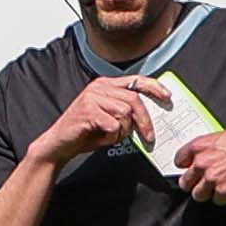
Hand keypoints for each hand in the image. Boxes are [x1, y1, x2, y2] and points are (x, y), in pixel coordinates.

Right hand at [29, 74, 169, 164]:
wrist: (58, 145)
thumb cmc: (85, 132)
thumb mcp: (110, 118)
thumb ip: (126, 112)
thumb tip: (150, 116)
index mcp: (106, 85)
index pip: (136, 80)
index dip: (154, 87)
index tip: (167, 96)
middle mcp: (99, 87)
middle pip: (134, 99)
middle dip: (144, 120)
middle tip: (149, 137)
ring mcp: (91, 98)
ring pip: (125, 112)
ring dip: (123, 130)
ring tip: (112, 137)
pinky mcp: (86, 111)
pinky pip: (113, 124)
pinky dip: (111, 136)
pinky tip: (102, 138)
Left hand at [176, 124, 225, 203]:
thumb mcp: (225, 135)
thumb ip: (210, 147)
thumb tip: (206, 153)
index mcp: (200, 146)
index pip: (179, 160)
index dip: (186, 167)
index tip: (189, 170)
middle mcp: (202, 162)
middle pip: (185, 182)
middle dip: (194, 183)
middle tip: (203, 183)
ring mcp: (211, 178)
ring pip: (198, 194)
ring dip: (207, 193)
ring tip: (219, 188)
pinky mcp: (223, 191)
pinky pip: (217, 200)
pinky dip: (224, 197)